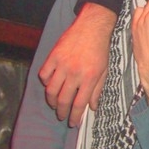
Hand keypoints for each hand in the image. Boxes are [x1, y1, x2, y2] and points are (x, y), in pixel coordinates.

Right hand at [38, 2, 115, 125]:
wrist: (93, 26)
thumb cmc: (101, 48)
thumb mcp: (105, 70)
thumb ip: (98, 89)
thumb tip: (93, 107)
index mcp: (89, 77)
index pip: (79, 104)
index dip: (75, 116)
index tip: (73, 122)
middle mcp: (75, 73)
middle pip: (63, 100)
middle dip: (61, 112)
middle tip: (62, 116)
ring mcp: (62, 64)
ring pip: (50, 90)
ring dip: (51, 101)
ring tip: (54, 104)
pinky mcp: (53, 56)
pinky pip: (44, 74)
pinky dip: (45, 82)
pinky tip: (50, 84)